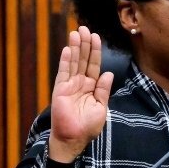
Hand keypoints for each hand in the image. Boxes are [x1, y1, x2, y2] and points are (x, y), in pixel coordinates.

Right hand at [48, 26, 114, 162]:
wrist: (74, 139)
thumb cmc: (88, 126)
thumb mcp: (101, 107)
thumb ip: (103, 90)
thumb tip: (108, 74)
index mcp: (91, 87)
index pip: (93, 65)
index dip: (95, 51)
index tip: (96, 37)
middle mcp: (80, 83)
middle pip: (83, 59)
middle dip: (84, 44)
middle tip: (85, 28)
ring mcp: (69, 85)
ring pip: (73, 62)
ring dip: (75, 47)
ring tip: (76, 32)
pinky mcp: (60, 90)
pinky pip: (64, 73)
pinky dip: (66, 61)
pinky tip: (69, 49)